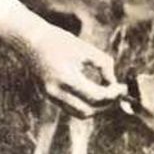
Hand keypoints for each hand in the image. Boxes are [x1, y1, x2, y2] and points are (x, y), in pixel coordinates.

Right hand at [0, 0, 123, 117]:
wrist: (30, 40)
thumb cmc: (58, 40)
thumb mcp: (84, 48)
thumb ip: (103, 64)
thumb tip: (113, 82)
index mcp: (65, 78)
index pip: (96, 96)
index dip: (113, 94)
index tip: (123, 87)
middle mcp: (56, 92)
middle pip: (88, 110)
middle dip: (107, 104)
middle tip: (118, 93)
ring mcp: (51, 96)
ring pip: (80, 114)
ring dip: (97, 108)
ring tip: (109, 94)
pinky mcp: (50, 96)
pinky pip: (72, 108)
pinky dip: (86, 105)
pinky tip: (96, 93)